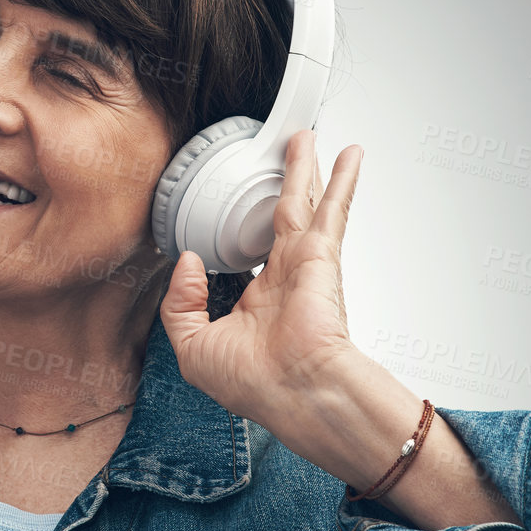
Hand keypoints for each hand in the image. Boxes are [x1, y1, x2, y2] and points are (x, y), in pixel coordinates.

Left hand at [158, 130, 363, 422]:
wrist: (295, 394)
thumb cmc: (254, 384)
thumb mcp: (193, 346)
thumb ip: (181, 303)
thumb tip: (187, 261)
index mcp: (257, 301)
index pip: (247, 254)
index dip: (238, 233)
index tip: (228, 213)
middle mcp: (284, 279)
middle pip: (280, 217)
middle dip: (280, 185)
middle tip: (281, 153)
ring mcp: (305, 264)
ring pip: (303, 203)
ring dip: (306, 169)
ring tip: (305, 136)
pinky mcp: (321, 256)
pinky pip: (331, 207)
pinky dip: (341, 179)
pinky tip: (349, 154)